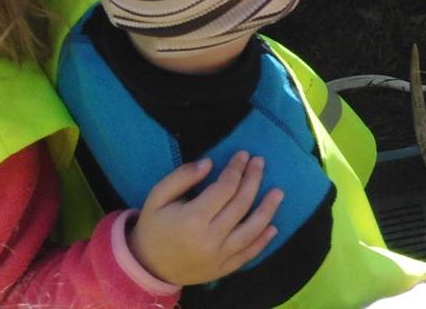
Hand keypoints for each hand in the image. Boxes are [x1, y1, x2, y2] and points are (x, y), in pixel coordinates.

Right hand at [128, 152, 281, 285]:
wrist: (147, 267)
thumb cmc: (153, 226)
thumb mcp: (157, 196)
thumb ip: (182, 176)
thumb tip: (209, 163)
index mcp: (193, 219)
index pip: (225, 188)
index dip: (236, 168)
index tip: (244, 154)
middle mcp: (210, 239)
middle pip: (241, 204)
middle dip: (253, 179)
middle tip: (260, 162)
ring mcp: (219, 257)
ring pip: (251, 231)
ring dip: (268, 210)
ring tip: (278, 192)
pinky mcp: (222, 269)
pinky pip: (247, 255)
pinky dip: (262, 242)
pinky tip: (273, 227)